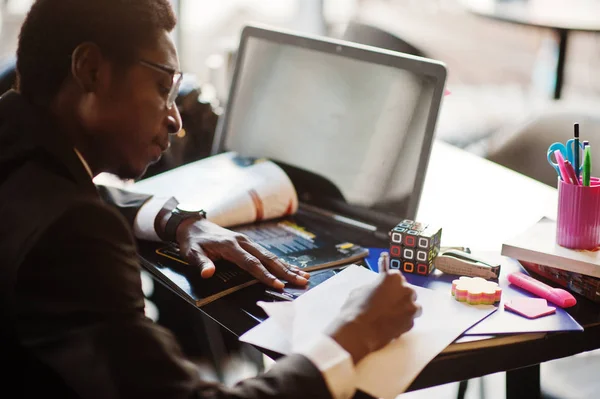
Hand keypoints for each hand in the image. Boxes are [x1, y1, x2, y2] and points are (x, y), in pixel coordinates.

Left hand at [175, 218, 309, 288]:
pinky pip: (267, 254)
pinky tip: (292, 269)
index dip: (265, 275)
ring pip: (271, 256)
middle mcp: (243, 242)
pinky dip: (281, 263)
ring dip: (288, 267)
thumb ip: (201, 262)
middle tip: (302, 281)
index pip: (251, 263)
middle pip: (268, 259)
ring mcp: (248, 242)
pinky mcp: (249, 244)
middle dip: (286, 271)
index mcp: (231, 246)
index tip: (278, 285)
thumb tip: (208, 273)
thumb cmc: (192, 241)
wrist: (193, 223)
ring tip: (304, 276)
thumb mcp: (191, 252)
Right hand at [325, 270, 420, 363]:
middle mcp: (406, 290)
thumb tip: (378, 289)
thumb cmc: (356, 308)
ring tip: (391, 315)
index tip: (385, 288)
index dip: (389, 284)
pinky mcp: (411, 323)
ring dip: (404, 309)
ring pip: (412, 306)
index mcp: (393, 277)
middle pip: (407, 291)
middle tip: (387, 303)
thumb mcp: (361, 290)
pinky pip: (409, 320)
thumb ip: (375, 287)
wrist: (359, 332)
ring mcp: (411, 307)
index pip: (396, 276)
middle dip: (399, 296)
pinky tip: (391, 325)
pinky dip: (402, 322)